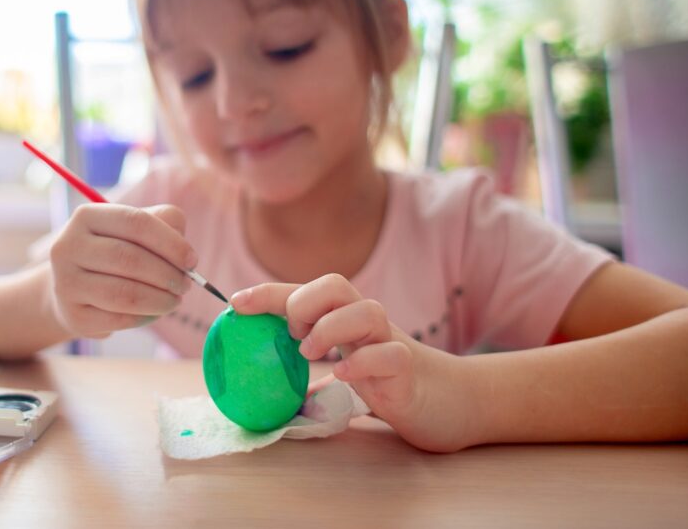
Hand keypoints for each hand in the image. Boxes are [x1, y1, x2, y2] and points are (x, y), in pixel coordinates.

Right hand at [49, 203, 194, 338]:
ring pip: (124, 293)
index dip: (170, 242)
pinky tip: (155, 312)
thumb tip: (185, 253)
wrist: (75, 290)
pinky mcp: (73, 316)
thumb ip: (165, 224)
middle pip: (129, 259)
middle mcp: (68, 246)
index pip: (135, 222)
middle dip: (167, 274)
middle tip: (186, 285)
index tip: (192, 261)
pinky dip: (145, 317)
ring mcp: (66, 282)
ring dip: (160, 300)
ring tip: (174, 301)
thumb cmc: (115, 253)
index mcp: (87, 217)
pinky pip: (119, 319)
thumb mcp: (136, 230)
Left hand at [231, 274, 477, 451]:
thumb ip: (309, 375)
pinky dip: (363, 361)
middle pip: (337, 284)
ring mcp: (392, 343)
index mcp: (346, 321)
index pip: (305, 292)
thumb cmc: (389, 385)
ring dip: (330, 326)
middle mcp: (368, 324)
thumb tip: (258, 386)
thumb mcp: (344, 372)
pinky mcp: (411, 371)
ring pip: (366, 310)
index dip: (269, 292)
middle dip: (304, 301)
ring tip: (309, 354)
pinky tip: (343, 375)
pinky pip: (391, 354)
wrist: (451, 404)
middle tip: (291, 335)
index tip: (236, 303)